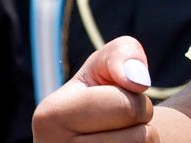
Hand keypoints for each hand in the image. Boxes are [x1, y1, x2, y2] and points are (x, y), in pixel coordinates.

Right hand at [33, 36, 155, 141]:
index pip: (128, 106)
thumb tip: (137, 80)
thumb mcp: (105, 66)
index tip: (113, 106)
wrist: (93, 137)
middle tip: (118, 127)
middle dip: (141, 125)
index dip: (135, 101)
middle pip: (141, 137)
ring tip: (118, 141)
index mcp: (49, 117)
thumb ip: (122, 55)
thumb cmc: (101, 98)